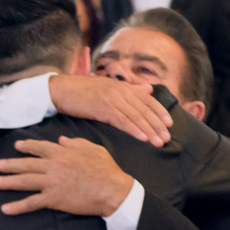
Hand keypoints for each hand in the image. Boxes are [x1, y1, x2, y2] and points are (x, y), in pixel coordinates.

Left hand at [0, 137, 133, 216]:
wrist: (114, 191)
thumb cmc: (108, 170)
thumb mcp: (95, 149)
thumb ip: (77, 143)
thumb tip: (62, 140)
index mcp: (63, 153)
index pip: (39, 148)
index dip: (27, 146)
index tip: (17, 146)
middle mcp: (54, 166)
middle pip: (27, 164)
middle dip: (10, 164)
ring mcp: (52, 182)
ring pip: (24, 181)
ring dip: (8, 182)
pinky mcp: (54, 199)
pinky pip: (32, 203)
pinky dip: (17, 206)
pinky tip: (5, 209)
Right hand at [48, 75, 171, 145]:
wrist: (60, 90)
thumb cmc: (83, 91)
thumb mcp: (109, 87)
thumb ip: (131, 89)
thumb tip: (149, 89)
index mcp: (123, 86)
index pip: (147, 99)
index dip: (159, 111)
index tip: (170, 124)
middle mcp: (120, 91)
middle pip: (144, 109)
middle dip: (157, 125)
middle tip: (168, 138)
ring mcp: (112, 99)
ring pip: (135, 116)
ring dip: (149, 130)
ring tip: (158, 142)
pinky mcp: (102, 108)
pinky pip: (121, 121)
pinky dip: (133, 129)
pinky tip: (142, 138)